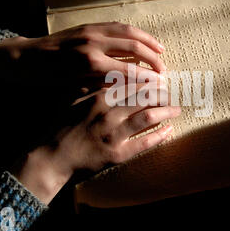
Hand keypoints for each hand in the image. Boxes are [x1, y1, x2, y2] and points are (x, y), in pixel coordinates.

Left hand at [0, 22, 165, 91]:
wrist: (24, 57)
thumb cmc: (46, 78)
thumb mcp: (72, 88)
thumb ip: (100, 85)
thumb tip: (125, 86)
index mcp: (90, 63)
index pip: (128, 70)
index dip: (147, 78)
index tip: (160, 85)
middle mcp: (94, 42)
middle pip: (133, 48)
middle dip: (152, 59)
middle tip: (164, 71)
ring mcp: (92, 30)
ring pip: (128, 32)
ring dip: (147, 41)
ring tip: (161, 51)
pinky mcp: (89, 24)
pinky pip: (117, 25)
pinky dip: (133, 31)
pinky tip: (141, 38)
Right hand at [13, 84, 180, 204]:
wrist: (53, 156)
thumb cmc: (63, 126)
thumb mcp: (73, 99)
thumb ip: (90, 84)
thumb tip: (107, 73)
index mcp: (100, 98)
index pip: (132, 85)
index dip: (150, 82)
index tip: (160, 80)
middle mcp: (109, 114)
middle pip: (144, 99)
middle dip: (162, 95)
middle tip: (172, 93)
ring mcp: (114, 135)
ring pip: (148, 118)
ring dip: (166, 112)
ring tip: (176, 108)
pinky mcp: (117, 155)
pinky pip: (144, 144)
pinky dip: (159, 136)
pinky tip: (169, 130)